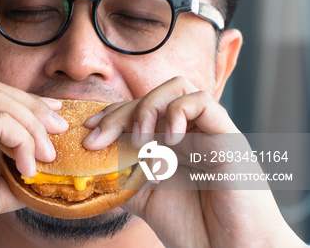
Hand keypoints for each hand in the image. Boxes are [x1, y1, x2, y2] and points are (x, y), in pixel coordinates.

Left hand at [81, 77, 304, 247]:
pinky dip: (178, 113)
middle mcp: (190, 131)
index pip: (137, 109)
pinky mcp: (228, 138)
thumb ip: (121, 177)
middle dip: (118, 114)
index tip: (87, 130)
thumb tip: (88, 165)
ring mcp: (209, 131)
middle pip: (150, 97)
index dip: (110, 114)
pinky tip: (168, 141)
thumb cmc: (195, 228)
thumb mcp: (145, 199)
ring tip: (139, 141)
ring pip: (176, 87)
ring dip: (147, 108)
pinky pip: (203, 102)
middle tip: (98, 139)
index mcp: (170, 142)